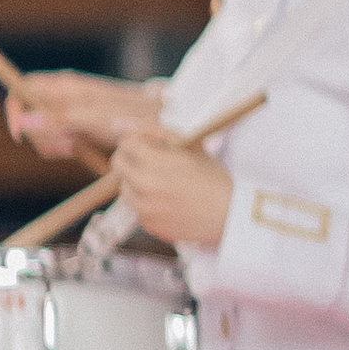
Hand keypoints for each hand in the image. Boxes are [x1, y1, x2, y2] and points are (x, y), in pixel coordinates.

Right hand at [6, 71, 162, 161]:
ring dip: (51, 143)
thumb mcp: (95, 118)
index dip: (15, 109)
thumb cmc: (133, 116)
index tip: (21, 135)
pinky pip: (58, 137)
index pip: (24, 87)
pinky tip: (80, 150)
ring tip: (75, 148)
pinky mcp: (81, 125)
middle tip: (63, 146)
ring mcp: (73, 110)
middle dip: (38, 133)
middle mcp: (66, 94)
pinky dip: (63, 147)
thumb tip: (23, 123)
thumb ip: (60, 118)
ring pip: (42, 127)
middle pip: (30, 111)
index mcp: (66, 85)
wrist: (164, 123)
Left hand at [111, 131, 235, 252]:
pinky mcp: (149, 225)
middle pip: (118, 164)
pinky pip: (136, 208)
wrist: (230, 214)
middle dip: (131, 158)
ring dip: (136, 181)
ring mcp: (145, 209)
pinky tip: (169, 200)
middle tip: (151, 160)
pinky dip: (146, 202)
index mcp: (154, 163)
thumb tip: (118, 124)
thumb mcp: (189, 145)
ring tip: (163, 182)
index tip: (151, 144)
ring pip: (124, 188)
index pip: (125, 144)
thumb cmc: (212, 176)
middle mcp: (145, 187)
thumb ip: (153, 130)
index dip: (138, 140)